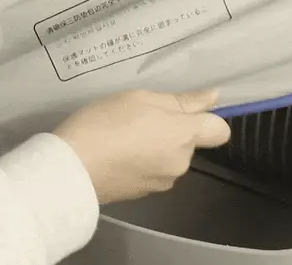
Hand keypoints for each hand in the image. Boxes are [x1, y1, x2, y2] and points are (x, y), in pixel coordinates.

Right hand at [53, 89, 231, 204]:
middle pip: (189, 143)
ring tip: (123, 136)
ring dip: (155, 147)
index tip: (183, 110)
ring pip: (170, 157)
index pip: (220, 130)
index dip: (206, 118)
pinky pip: (152, 172)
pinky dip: (141, 163)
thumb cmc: (107, 123)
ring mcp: (163, 182)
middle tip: (138, 117)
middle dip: (171, 131)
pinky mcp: (143, 194)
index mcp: (185, 136)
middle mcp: (181, 163)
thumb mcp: (141, 98)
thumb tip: (214, 97)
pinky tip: (117, 155)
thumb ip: (181, 100)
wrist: (71, 169)